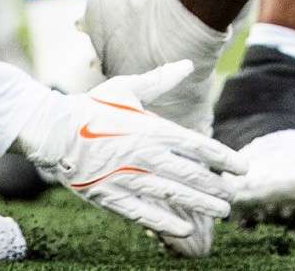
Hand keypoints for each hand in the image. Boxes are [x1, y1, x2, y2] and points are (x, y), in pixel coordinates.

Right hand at [17, 62, 241, 255]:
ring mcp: (126, 177)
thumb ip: (160, 80)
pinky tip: (184, 229)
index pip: (196, 146)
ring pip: (171, 195)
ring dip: (199, 204)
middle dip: (215, 187)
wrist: (52, 129)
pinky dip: (164, 222)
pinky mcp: (109, 195)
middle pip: (189, 174)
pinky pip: (142, 212)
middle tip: (235, 197)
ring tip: (221, 212)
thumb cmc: (92, 106)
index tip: (242, 168)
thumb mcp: (127, 89)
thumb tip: (187, 64)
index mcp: (150, 128)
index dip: (222, 159)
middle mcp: (143, 154)